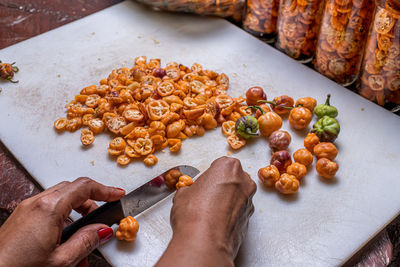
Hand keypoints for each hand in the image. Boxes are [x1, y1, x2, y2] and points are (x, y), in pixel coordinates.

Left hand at [0, 177, 124, 266]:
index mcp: (49, 208)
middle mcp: (36, 203)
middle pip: (73, 190)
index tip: (118, 194)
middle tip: (102, 219)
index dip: (105, 190)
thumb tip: (102, 230)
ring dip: (77, 213)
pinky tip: (65, 241)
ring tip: (83, 237)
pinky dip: (62, 219)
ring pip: (60, 200)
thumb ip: (86, 242)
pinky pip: (48, 210)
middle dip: (91, 203)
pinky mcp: (20, 219)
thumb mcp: (61, 260)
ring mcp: (26, 210)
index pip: (84, 187)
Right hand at [157, 157, 256, 266]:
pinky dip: (229, 216)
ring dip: (226, 202)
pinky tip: (215, 224)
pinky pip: (238, 213)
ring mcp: (249, 201)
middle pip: (232, 179)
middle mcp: (244, 182)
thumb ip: (190, 188)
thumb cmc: (194, 213)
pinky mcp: (249, 220)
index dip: (209, 175)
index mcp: (228, 167)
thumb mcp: (183, 193)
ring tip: (208, 213)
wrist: (204, 242)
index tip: (202, 183)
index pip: (220, 165)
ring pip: (237, 196)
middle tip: (205, 197)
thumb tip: (189, 192)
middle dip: (221, 186)